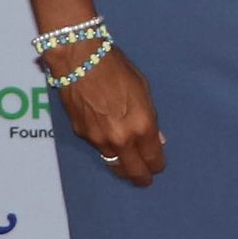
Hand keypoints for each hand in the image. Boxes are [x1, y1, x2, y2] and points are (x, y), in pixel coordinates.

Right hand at [52, 41, 166, 186]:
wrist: (79, 59)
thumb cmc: (116, 68)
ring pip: (113, 164)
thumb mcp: (142, 89)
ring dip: (123, 167)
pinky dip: (105, 148)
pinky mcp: (81, 135)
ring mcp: (99, 140)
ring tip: (128, 167)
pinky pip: (98, 148)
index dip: (157, 165)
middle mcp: (121, 139)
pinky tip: (108, 140)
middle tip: (144, 179)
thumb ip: (150, 117)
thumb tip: (157, 138)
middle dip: (141, 177)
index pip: (153, 159)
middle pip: (133, 171)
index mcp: (142, 126)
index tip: (158, 166)